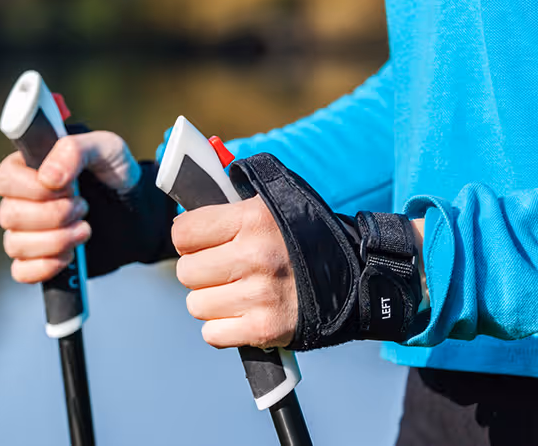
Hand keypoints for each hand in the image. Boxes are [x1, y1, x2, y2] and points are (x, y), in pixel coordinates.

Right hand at [0, 131, 139, 282]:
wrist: (137, 211)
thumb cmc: (116, 173)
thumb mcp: (106, 148)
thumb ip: (75, 150)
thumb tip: (48, 177)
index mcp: (28, 167)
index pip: (4, 180)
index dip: (33, 188)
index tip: (68, 187)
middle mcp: (21, 200)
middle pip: (9, 215)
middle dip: (53, 215)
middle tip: (84, 207)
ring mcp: (27, 232)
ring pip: (15, 245)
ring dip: (56, 240)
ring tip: (85, 229)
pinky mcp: (38, 259)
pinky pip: (22, 272)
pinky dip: (46, 266)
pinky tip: (70, 255)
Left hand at [172, 196, 297, 348]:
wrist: (354, 277)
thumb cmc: (306, 239)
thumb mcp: (275, 203)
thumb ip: (229, 205)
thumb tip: (182, 218)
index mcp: (253, 219)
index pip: (183, 234)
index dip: (190, 240)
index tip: (205, 244)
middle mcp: (256, 256)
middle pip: (186, 272)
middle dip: (201, 273)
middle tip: (226, 271)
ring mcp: (260, 295)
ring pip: (196, 305)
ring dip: (211, 302)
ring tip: (238, 292)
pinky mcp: (265, 329)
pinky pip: (212, 333)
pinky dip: (223, 328)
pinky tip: (243, 314)